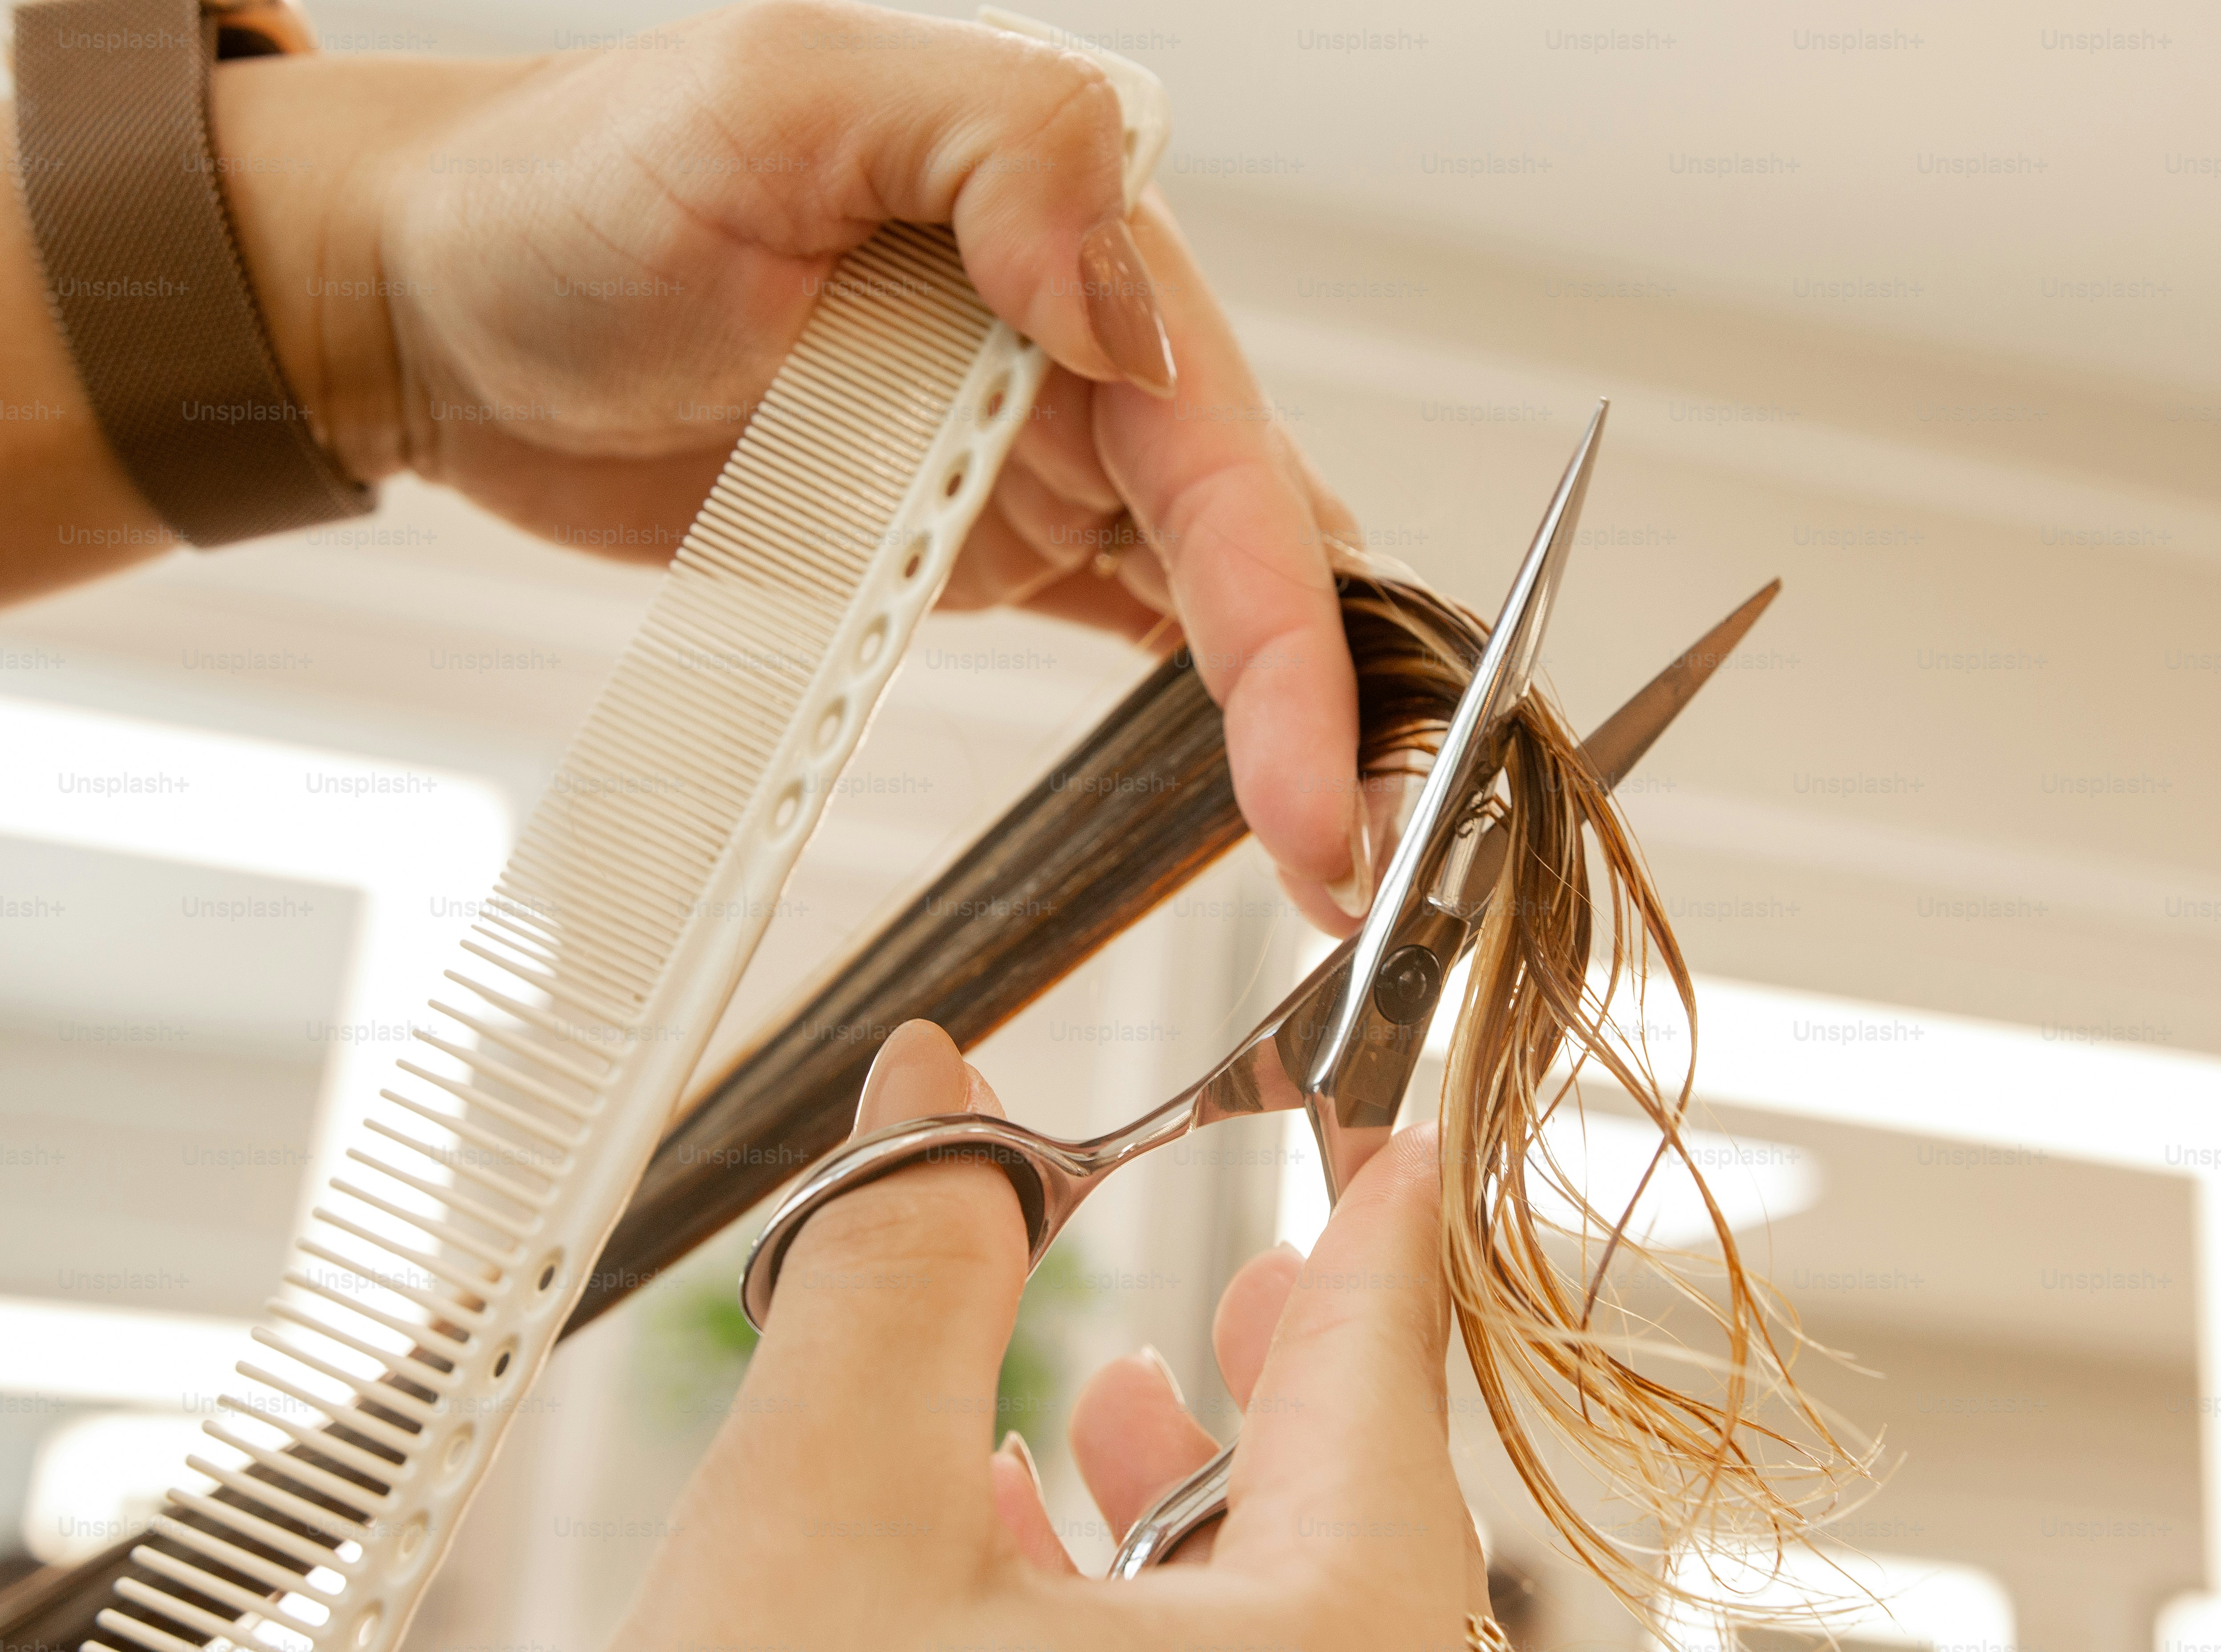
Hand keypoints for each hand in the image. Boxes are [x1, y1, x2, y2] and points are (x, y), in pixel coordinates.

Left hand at [196, 3, 1374, 927]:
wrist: (444, 298)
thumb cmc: (577, 182)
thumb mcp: (781, 96)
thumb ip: (996, 151)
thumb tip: (1129, 310)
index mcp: (1064, 238)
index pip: (1217, 444)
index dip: (1280, 621)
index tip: (1304, 772)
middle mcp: (1074, 349)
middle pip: (1249, 532)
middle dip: (1322, 697)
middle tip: (1351, 858)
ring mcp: (1028, 453)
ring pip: (1212, 586)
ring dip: (1279, 716)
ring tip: (1322, 856)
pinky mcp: (970, 540)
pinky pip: (1117, 616)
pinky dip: (1190, 698)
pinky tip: (1240, 778)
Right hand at [611, 1021, 1485, 1651]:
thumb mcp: (820, 1518)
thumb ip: (900, 1277)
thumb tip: (931, 1078)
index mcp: (1325, 1651)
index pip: (1390, 1371)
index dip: (1377, 1220)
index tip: (1385, 1137)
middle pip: (1358, 1508)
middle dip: (1286, 1373)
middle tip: (1269, 1260)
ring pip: (1281, 1616)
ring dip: (1192, 1500)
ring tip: (1122, 1394)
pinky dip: (1129, 1614)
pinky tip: (1022, 1549)